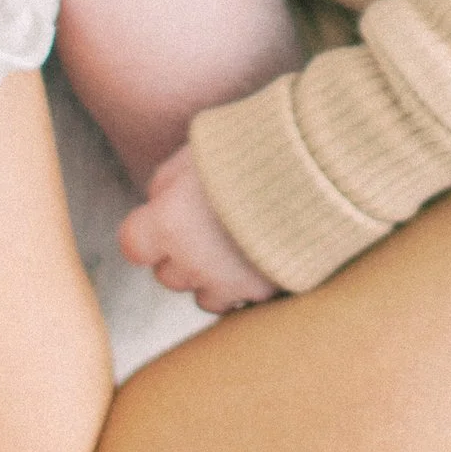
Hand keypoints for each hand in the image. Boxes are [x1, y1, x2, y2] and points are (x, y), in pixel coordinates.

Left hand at [117, 146, 279, 313]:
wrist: (316, 166)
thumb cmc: (252, 150)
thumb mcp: (195, 153)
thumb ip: (166, 185)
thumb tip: (158, 204)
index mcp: (168, 223)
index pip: (134, 246)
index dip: (147, 232)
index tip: (162, 219)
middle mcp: (192, 261)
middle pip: (167, 275)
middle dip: (180, 254)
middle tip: (207, 225)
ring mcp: (228, 282)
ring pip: (203, 296)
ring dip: (212, 277)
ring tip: (236, 244)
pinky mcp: (264, 292)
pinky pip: (244, 301)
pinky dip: (246, 285)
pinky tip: (261, 255)